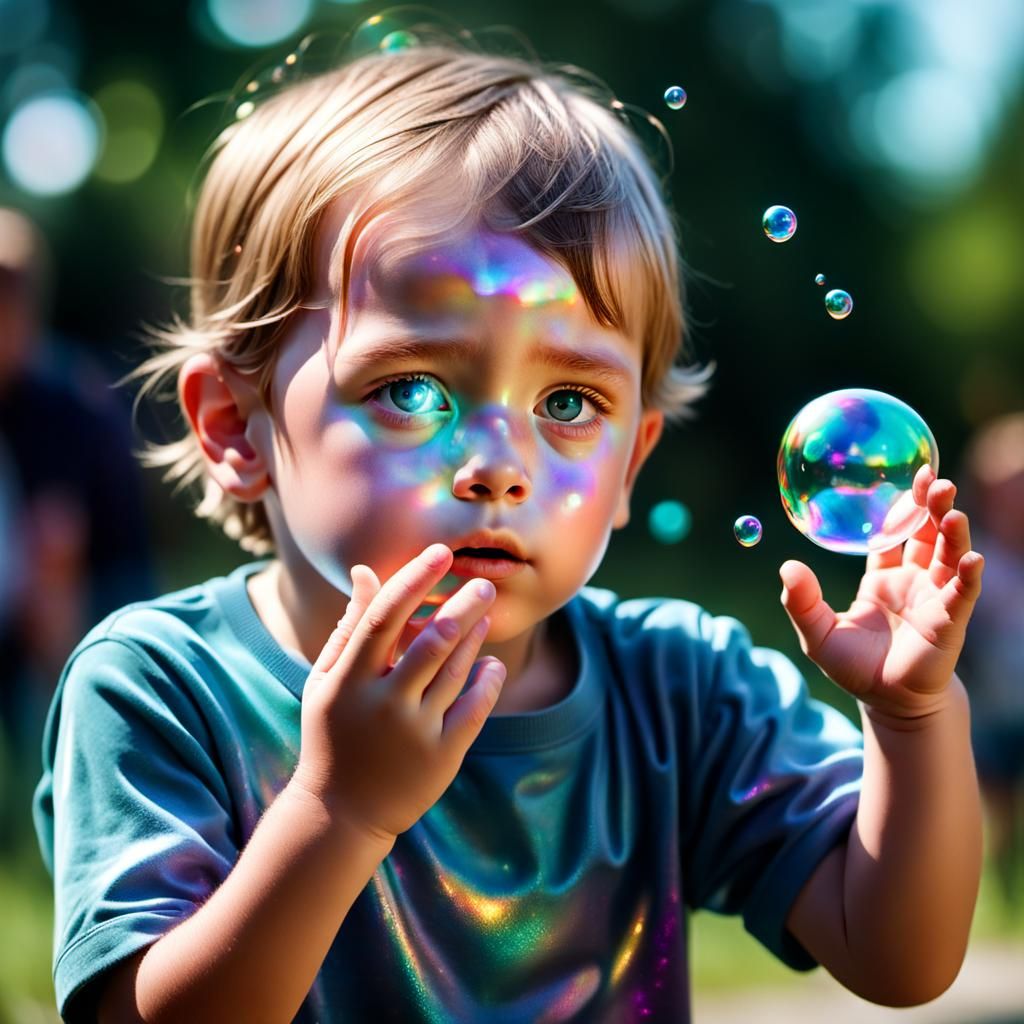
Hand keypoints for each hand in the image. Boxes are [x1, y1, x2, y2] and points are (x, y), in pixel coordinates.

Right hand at [291, 544, 505, 842]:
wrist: (341, 812)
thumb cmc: (332, 734)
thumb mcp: (327, 681)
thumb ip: (350, 626)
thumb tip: (364, 571)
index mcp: (348, 679)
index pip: (385, 616)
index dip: (415, 579)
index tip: (442, 553)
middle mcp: (382, 703)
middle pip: (432, 640)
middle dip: (463, 606)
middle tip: (485, 583)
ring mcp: (414, 732)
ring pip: (456, 671)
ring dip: (475, 637)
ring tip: (484, 614)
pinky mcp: (440, 756)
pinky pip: (474, 708)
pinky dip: (488, 680)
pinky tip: (492, 663)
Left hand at [779, 466, 983, 717]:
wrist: (886, 704)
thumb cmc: (853, 667)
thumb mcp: (817, 633)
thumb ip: (800, 602)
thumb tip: (786, 567)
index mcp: (882, 578)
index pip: (892, 535)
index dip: (897, 509)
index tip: (901, 480)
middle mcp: (913, 582)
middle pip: (926, 535)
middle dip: (932, 506)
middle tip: (934, 479)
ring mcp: (935, 599)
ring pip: (949, 556)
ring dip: (953, 532)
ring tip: (951, 508)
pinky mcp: (950, 621)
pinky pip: (962, 593)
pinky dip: (968, 575)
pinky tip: (971, 558)